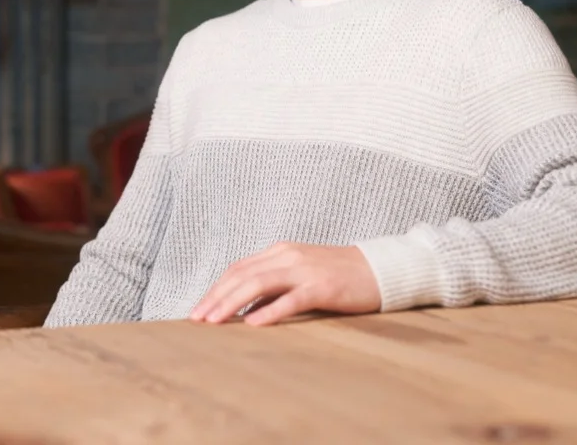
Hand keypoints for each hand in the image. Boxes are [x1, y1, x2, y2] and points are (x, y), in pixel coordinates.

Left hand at [189, 242, 380, 326]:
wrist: (379, 269)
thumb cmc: (339, 276)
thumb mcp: (301, 275)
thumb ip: (275, 286)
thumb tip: (245, 309)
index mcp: (280, 252)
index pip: (238, 269)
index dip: (215, 289)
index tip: (198, 309)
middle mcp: (288, 256)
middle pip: (242, 275)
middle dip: (216, 298)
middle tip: (197, 319)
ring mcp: (305, 270)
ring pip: (258, 284)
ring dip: (232, 304)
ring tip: (215, 322)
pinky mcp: (322, 287)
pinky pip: (291, 299)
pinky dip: (270, 311)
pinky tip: (253, 324)